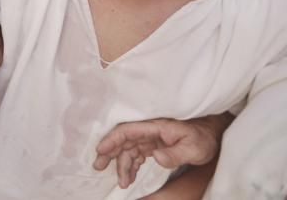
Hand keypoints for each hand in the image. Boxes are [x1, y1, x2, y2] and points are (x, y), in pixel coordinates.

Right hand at [93, 116, 227, 188]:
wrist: (212, 134)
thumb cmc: (203, 138)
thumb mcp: (194, 148)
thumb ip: (175, 153)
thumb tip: (154, 157)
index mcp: (155, 127)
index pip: (128, 131)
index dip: (112, 139)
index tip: (101, 151)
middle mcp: (149, 131)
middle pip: (123, 140)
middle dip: (109, 153)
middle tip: (98, 166)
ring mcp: (150, 139)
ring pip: (128, 150)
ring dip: (122, 165)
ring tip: (122, 182)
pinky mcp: (153, 146)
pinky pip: (136, 155)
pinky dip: (131, 166)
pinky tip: (130, 178)